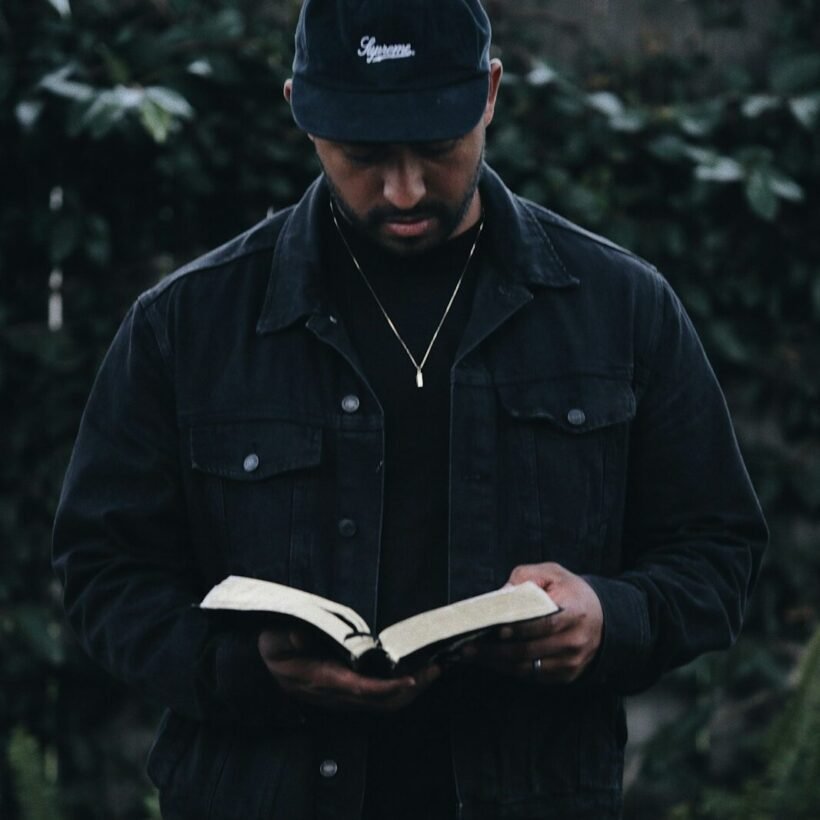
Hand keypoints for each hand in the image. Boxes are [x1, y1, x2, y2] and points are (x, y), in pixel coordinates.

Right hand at [258, 627, 440, 712]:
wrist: (267, 665)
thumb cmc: (275, 648)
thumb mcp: (274, 639)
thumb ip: (288, 638)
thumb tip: (301, 637)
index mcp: (322, 680)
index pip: (360, 689)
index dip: (388, 688)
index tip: (410, 679)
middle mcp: (337, 694)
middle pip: (381, 702)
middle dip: (411, 690)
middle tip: (435, 669)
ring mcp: (344, 697)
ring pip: (384, 703)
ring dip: (410, 691)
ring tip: (431, 670)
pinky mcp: (349, 694)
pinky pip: (379, 698)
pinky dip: (400, 689)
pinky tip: (413, 674)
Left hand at [462, 562, 603, 683]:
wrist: (602, 618)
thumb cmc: (572, 593)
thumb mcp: (553, 574)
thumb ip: (526, 578)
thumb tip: (501, 594)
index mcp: (574, 612)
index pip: (544, 623)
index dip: (519, 628)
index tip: (496, 629)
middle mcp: (574, 641)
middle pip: (530, 650)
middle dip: (496, 650)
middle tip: (469, 647)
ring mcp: (571, 662)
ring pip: (528, 667)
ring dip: (497, 663)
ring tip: (472, 655)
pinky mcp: (565, 675)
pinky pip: (533, 676)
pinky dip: (509, 669)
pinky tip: (491, 661)